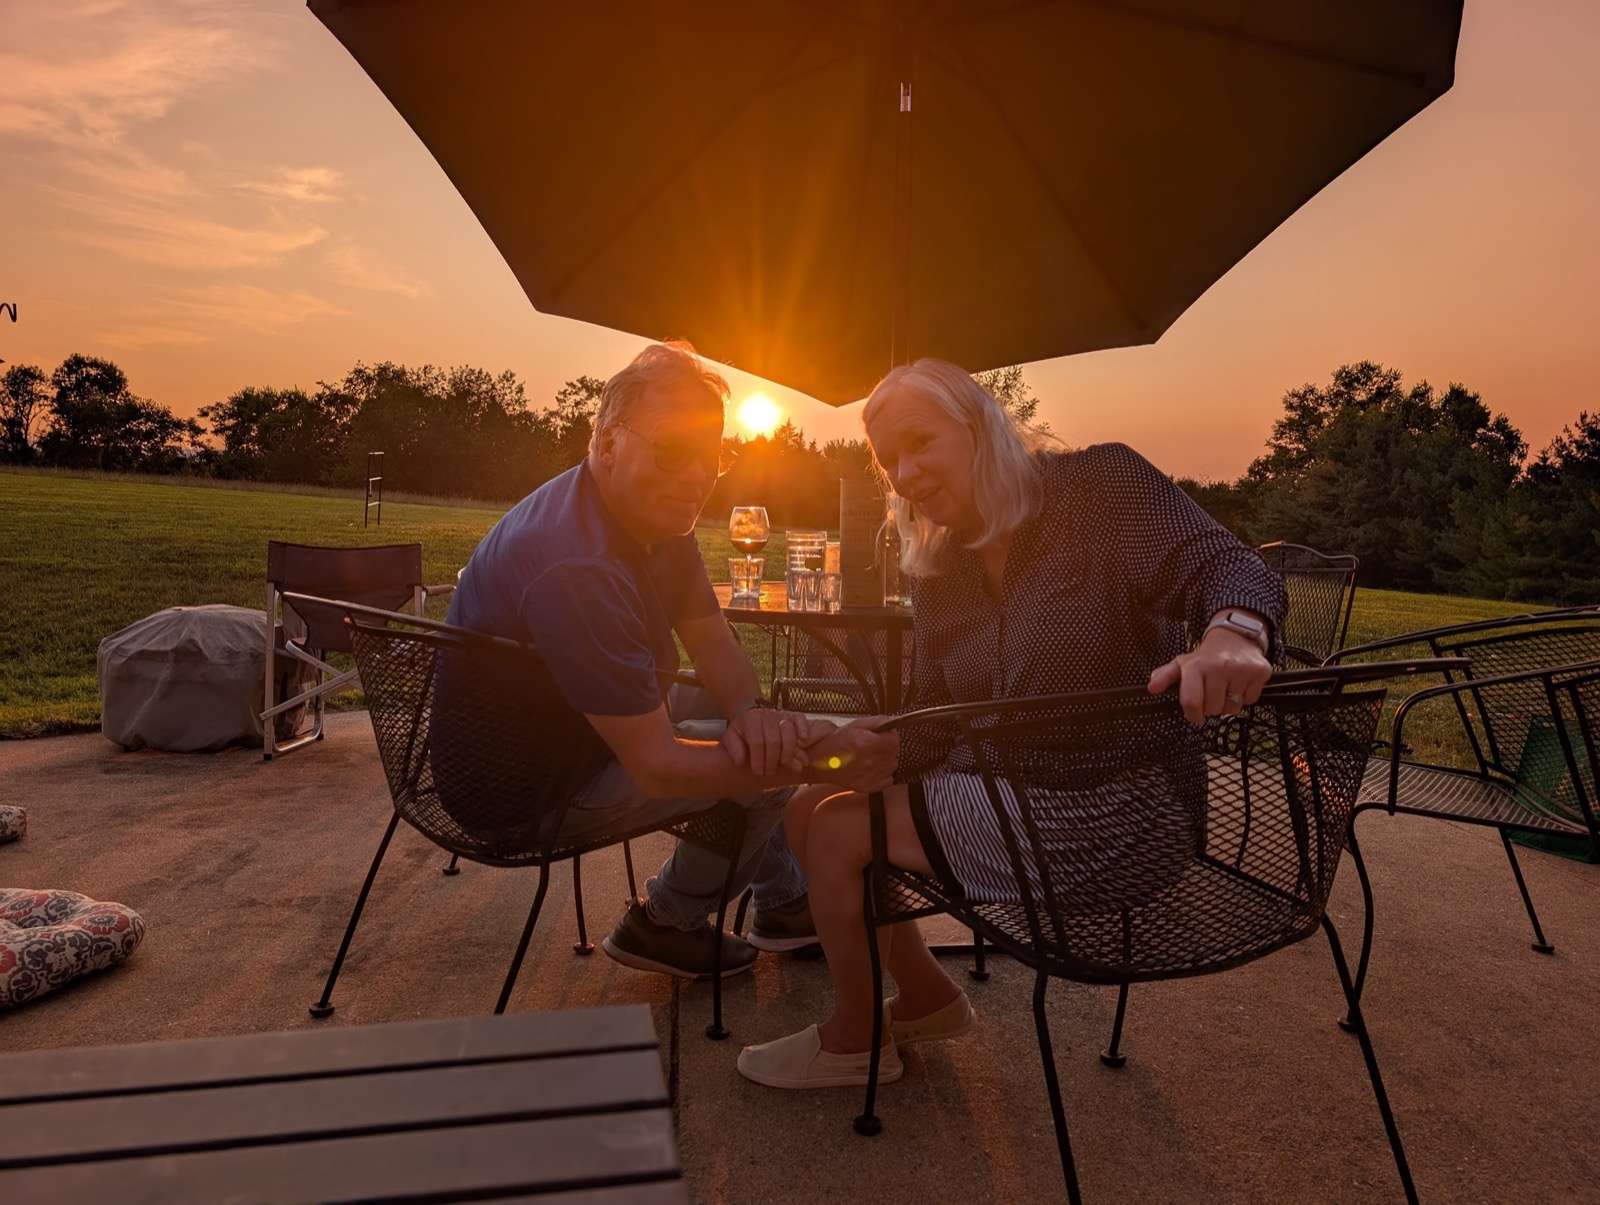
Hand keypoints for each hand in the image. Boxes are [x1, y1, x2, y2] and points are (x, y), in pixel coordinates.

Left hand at [723, 707, 828, 776]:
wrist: (751, 714)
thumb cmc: (742, 730)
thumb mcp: (732, 737)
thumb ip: (734, 748)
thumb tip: (740, 761)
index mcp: (751, 720)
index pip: (756, 742)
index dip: (758, 760)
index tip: (758, 772)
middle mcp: (767, 715)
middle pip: (774, 740)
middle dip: (772, 760)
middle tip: (770, 772)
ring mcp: (781, 714)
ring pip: (788, 732)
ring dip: (788, 752)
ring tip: (785, 764)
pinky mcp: (792, 715)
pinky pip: (800, 719)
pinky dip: (803, 729)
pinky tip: (803, 741)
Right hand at [803, 715, 899, 792]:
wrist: (817, 761)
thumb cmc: (834, 742)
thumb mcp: (855, 724)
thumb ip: (876, 721)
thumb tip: (892, 722)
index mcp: (866, 744)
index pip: (895, 741)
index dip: (891, 736)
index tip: (885, 735)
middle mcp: (869, 762)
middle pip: (894, 753)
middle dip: (888, 746)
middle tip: (876, 744)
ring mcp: (868, 776)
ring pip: (892, 766)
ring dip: (886, 759)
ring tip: (872, 755)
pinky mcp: (866, 786)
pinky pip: (888, 780)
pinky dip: (884, 773)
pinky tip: (873, 767)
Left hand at [1147, 629, 1271, 724]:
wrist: (1236, 636)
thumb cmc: (1207, 656)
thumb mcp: (1183, 664)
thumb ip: (1165, 676)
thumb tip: (1151, 688)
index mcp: (1196, 666)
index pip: (1192, 702)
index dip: (1193, 715)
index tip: (1195, 716)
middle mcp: (1218, 666)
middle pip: (1213, 709)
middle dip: (1212, 706)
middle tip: (1213, 692)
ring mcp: (1240, 669)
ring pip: (1233, 708)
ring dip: (1229, 703)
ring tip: (1227, 686)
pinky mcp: (1259, 671)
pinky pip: (1250, 700)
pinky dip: (1245, 696)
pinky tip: (1240, 683)